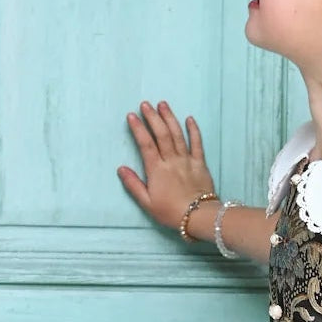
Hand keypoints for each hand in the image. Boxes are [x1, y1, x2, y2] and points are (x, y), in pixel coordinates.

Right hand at [118, 100, 217, 230]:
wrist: (198, 217)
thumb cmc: (170, 212)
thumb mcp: (147, 203)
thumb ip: (133, 185)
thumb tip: (121, 168)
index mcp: (157, 170)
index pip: (145, 144)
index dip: (138, 128)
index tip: (132, 115)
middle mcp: (171, 161)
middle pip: (161, 134)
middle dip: (153, 117)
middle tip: (145, 104)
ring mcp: (187, 160)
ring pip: (177, 135)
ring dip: (169, 118)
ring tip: (163, 104)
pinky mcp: (200, 163)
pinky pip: (197, 143)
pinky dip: (194, 130)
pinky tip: (189, 119)